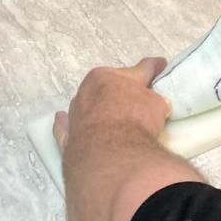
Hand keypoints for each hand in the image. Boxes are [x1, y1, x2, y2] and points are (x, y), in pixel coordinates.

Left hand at [54, 57, 170, 155]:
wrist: (113, 154)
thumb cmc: (135, 120)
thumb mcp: (157, 103)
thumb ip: (152, 98)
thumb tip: (152, 103)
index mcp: (106, 76)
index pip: (136, 70)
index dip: (151, 68)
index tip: (159, 65)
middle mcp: (86, 92)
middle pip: (106, 87)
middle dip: (120, 90)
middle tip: (137, 98)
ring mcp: (74, 115)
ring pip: (84, 105)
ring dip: (95, 106)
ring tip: (109, 114)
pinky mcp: (67, 139)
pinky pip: (64, 127)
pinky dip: (65, 123)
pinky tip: (62, 118)